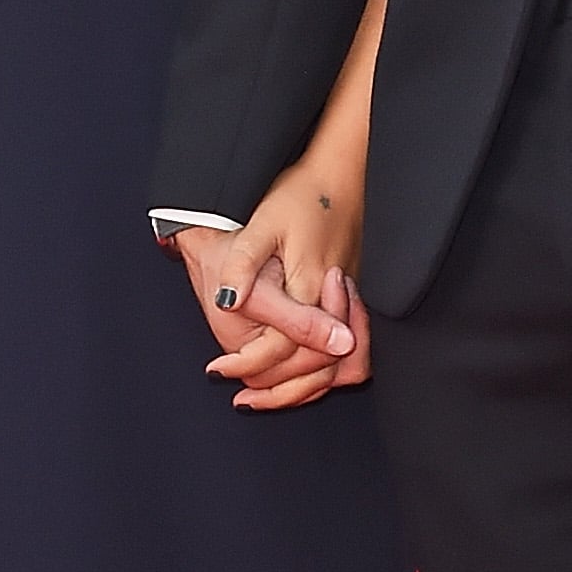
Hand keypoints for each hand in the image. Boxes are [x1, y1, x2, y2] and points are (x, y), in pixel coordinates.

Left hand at [207, 159, 372, 408]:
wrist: (339, 172)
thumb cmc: (301, 195)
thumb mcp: (262, 226)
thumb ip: (244, 268)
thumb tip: (225, 303)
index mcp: (311, 286)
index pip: (282, 348)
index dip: (246, 365)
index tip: (217, 371)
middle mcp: (336, 301)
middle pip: (313, 369)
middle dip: (275, 391)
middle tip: (239, 399)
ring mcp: (350, 303)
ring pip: (334, 369)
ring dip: (298, 388)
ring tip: (260, 396)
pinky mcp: (354, 301)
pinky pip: (345, 355)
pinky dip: (318, 371)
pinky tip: (293, 372)